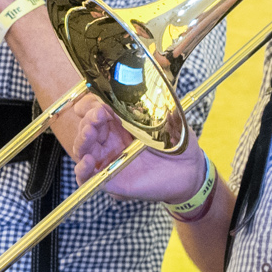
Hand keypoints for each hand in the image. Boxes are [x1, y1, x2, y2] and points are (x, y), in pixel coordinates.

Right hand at [71, 101, 208, 202]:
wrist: (190, 171)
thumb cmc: (177, 144)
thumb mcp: (165, 119)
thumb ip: (148, 107)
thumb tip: (131, 91)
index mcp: (119, 123)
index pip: (94, 110)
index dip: (91, 104)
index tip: (98, 101)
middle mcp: (110, 140)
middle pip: (86, 127)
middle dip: (88, 120)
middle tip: (98, 115)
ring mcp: (108, 160)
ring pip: (82, 149)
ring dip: (82, 140)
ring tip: (90, 133)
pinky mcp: (110, 180)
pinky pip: (87, 177)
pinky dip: (82, 170)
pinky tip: (87, 162)